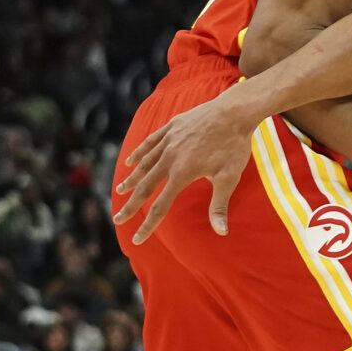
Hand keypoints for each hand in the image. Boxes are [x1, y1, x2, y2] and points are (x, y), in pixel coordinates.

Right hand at [113, 89, 258, 243]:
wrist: (234, 111)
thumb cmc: (233, 146)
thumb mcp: (229, 178)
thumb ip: (219, 206)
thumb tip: (221, 232)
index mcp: (181, 174)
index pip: (160, 206)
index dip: (148, 226)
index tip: (137, 239)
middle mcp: (169, 158)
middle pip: (144, 187)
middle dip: (130, 205)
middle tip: (118, 219)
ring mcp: (168, 141)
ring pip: (144, 164)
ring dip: (131, 179)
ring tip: (120, 191)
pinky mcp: (171, 127)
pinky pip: (149, 143)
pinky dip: (138, 153)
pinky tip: (131, 161)